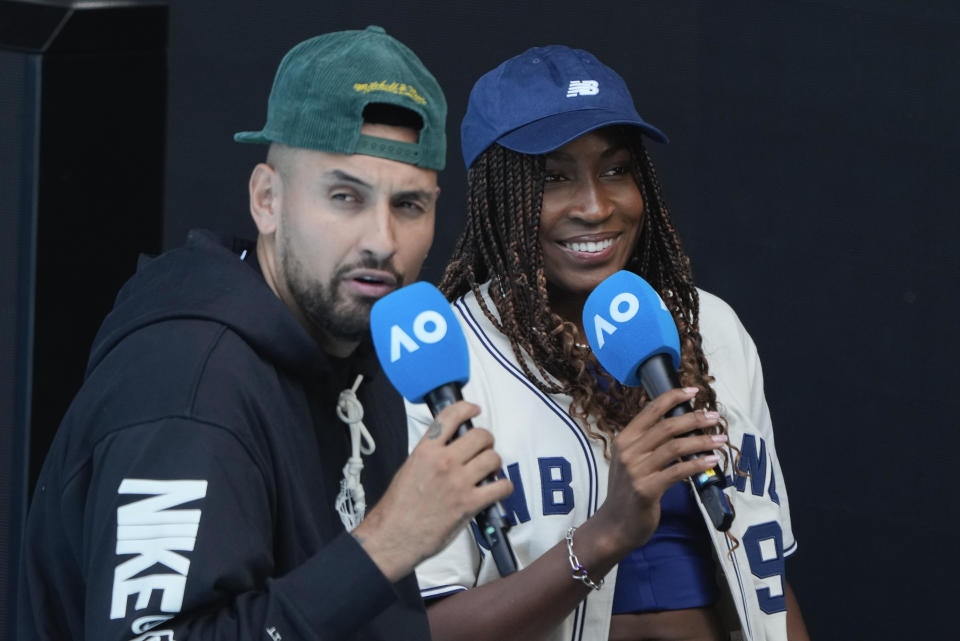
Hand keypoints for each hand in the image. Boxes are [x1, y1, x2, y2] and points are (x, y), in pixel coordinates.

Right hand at [352, 401, 512, 580]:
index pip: (451, 416)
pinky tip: (497, 489)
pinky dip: (504, 487)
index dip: (467, 408)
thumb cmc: (397, 508)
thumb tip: (448, 447)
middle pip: (480, 436)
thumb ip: (429, 455)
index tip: (474, 409)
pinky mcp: (469, 503)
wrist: (393, 536)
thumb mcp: (409, 469)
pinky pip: (500, 486)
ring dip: (494, 463)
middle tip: (483, 448)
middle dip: (486, 440)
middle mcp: (443, 462)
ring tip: (488, 470)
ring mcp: (458, 482)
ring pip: (493, 458)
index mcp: (425, 451)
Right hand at [594, 387, 725, 554]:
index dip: (673, 397)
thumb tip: (680, 426)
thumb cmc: (627, 492)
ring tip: (720, 439)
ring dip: (702, 440)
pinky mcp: (646, 490)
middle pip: (667, 426)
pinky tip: (712, 461)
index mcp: (624, 439)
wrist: (615, 525)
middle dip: (694, 418)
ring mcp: (636, 470)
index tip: (693, 391)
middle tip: (715, 417)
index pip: (650, 410)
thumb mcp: (631, 461)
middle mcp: (628, 451)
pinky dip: (698, 464)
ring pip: (675, 447)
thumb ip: (647, 444)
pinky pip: (678, 471)